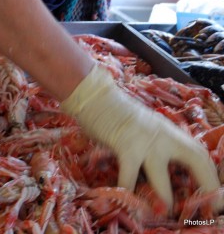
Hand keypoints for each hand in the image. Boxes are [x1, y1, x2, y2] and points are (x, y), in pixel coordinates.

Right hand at [61, 63, 220, 209]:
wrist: (96, 95)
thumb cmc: (116, 110)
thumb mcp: (144, 125)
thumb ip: (156, 142)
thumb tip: (163, 166)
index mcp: (169, 130)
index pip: (199, 152)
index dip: (210, 175)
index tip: (212, 194)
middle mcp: (163, 134)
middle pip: (195, 158)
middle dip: (206, 184)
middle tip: (203, 208)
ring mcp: (145, 141)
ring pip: (161, 177)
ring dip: (163, 199)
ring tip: (163, 213)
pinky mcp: (125, 146)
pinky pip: (129, 176)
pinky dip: (127, 191)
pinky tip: (125, 199)